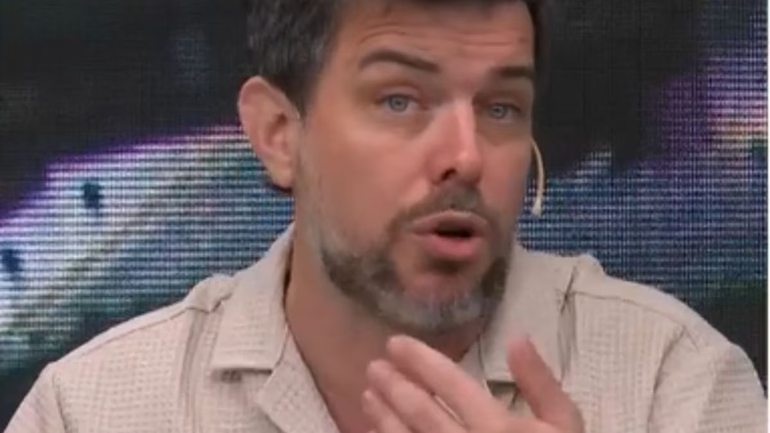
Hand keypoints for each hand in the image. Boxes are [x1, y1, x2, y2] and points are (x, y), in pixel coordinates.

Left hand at [362, 335, 583, 432]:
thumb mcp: (565, 424)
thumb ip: (541, 383)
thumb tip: (516, 338)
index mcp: (500, 428)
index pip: (452, 384)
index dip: (420, 360)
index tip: (395, 343)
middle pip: (422, 413)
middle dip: (394, 386)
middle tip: (373, 367)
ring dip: (384, 418)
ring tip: (367, 396)